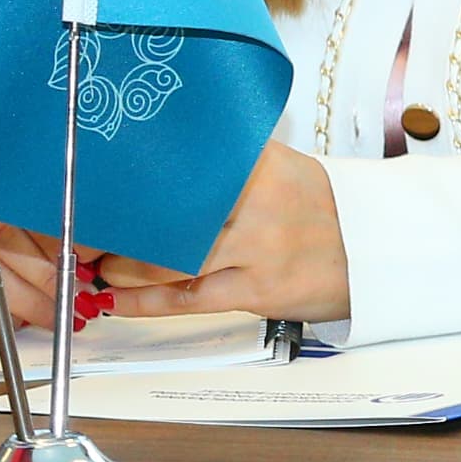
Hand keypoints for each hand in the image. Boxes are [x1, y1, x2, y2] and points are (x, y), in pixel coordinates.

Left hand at [97, 143, 349, 321]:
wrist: (375, 251)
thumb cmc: (321, 210)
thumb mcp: (282, 169)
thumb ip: (228, 164)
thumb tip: (154, 166)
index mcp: (263, 161)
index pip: (185, 163)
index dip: (135, 178)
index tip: (98, 183)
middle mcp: (261, 198)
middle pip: (170, 210)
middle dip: (119, 226)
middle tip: (85, 231)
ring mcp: (261, 246)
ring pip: (171, 257)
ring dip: (125, 265)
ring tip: (102, 266)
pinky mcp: (259, 288)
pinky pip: (187, 297)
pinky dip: (143, 300)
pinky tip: (118, 298)